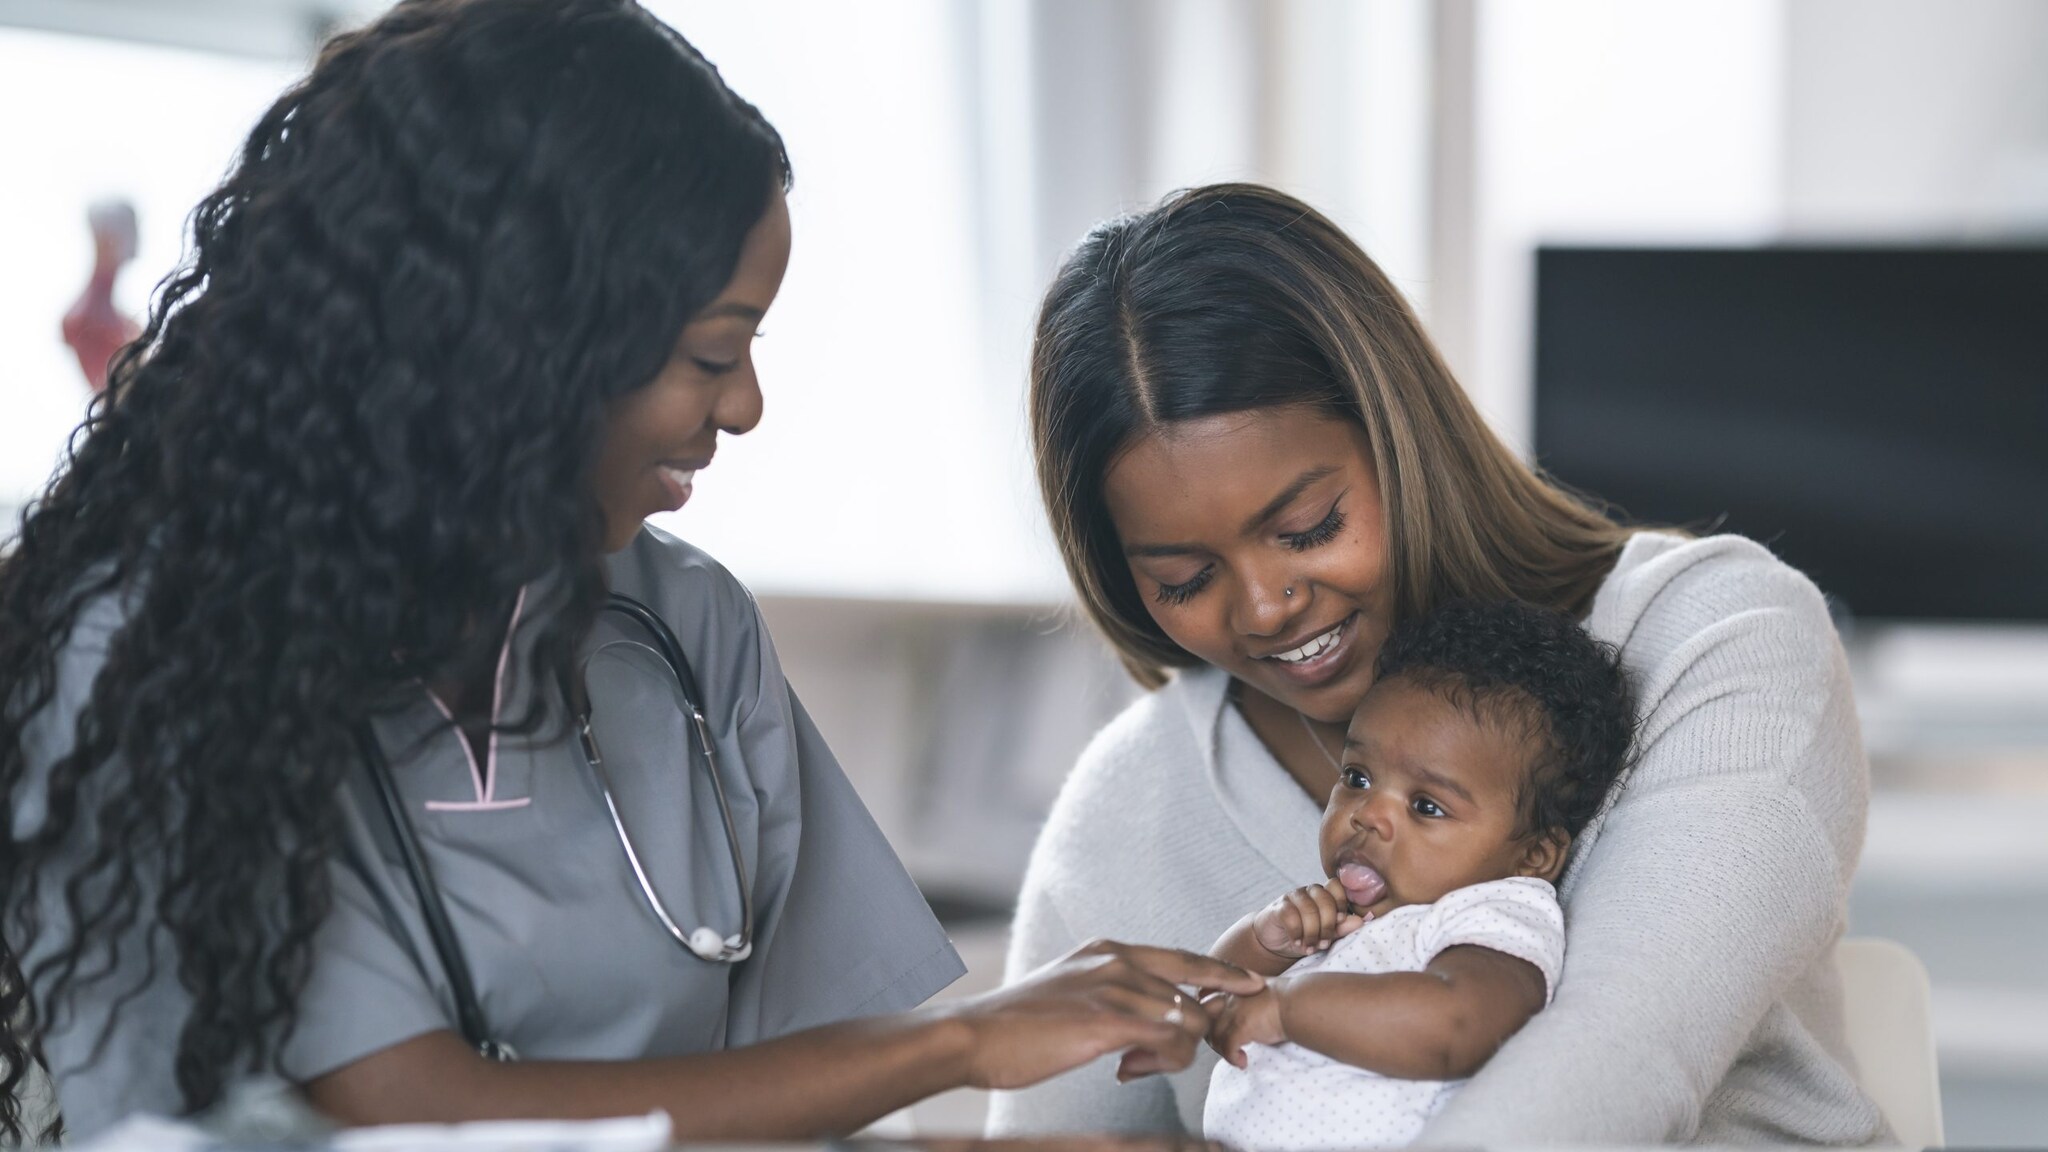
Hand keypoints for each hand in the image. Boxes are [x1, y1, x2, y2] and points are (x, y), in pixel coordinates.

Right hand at [943, 938, 1263, 1090]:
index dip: (1219, 974)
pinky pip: (1169, 1040)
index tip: (1249, 984)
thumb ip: (1108, 997)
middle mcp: (1116, 961)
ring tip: (1133, 1066)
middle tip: (1205, 1052)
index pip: (1181, 958)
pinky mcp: (1108, 1019)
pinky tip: (1127, 1070)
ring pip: (1186, 1021)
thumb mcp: (1069, 994)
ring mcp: (1114, 987)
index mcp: (1107, 951)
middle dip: (1210, 1022)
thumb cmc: (1016, 1026)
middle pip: (1193, 989)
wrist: (974, 1036)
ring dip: (1172, 1055)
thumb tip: (1141, 1027)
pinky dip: (1163, 1061)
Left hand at [1205, 984, 1286, 1068]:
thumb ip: (1243, 1001)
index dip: (1205, 1013)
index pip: (1204, 997)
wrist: (1298, 1003)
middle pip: (1205, 1018)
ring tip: (1237, 1056)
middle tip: (1226, 1047)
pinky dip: (1232, 1058)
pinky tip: (1242, 1063)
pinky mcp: (1241, 1025)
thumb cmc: (1285, 1001)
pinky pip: (1227, 1047)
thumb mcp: (1258, 994)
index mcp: (1232, 986)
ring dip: (1222, 1050)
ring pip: (1214, 1035)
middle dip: (1211, 1034)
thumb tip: (1237, 1018)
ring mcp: (1234, 1010)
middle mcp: (1229, 995)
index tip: (1212, 1027)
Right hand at [1250, 879, 1364, 958]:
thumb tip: (1359, 922)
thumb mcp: (1325, 936)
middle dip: (1327, 925)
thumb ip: (1341, 929)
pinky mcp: (1279, 906)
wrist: (1276, 943)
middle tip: (1323, 944)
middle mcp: (1310, 892)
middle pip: (1325, 899)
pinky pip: (1290, 915)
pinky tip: (1297, 942)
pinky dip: (1296, 932)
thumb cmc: (1305, 936)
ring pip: (1308, 908)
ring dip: (1311, 932)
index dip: (1341, 902)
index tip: (1340, 921)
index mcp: (1325, 895)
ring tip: (1310, 947)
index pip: (1336, 886)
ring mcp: (1293, 897)